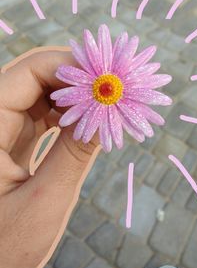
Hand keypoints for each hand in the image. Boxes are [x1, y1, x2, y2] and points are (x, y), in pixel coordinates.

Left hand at [0, 47, 100, 267]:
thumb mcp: (43, 201)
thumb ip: (75, 153)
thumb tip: (107, 109)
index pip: (27, 73)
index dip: (69, 66)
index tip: (108, 76)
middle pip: (35, 79)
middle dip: (77, 79)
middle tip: (114, 86)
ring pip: (40, 96)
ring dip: (75, 97)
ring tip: (108, 103)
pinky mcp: (9, 142)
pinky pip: (41, 118)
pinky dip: (68, 117)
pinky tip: (90, 121)